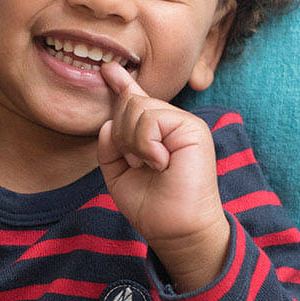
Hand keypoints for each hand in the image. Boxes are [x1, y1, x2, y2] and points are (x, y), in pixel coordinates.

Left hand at [97, 62, 230, 286]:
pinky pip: (151, 118)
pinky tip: (160, 162)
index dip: (122, 85)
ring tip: (151, 166)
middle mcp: (171, 124)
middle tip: (137, 164)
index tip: (108, 70)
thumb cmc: (151, 207)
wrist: (175, 229)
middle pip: (129, 104)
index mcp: (156, 134)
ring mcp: (184, 123)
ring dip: (134, 143)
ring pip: (137, 108)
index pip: (136, 102)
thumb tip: (108, 122)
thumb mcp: (118, 174)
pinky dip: (146, 144)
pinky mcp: (192, 128)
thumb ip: (111, 146)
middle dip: (123, 136)